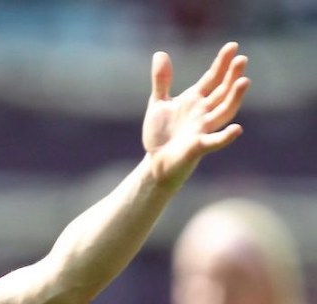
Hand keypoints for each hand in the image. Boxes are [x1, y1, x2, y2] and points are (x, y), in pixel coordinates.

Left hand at [142, 42, 249, 188]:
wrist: (155, 162)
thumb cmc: (160, 133)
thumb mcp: (158, 102)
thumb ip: (162, 80)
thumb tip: (160, 53)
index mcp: (195, 100)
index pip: (212, 78)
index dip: (222, 63)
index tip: (232, 46)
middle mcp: (203, 113)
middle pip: (222, 92)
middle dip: (231, 76)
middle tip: (242, 59)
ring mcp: (203, 129)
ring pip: (224, 112)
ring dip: (234, 98)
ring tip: (244, 81)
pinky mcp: (198, 147)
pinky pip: (214, 142)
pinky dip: (225, 137)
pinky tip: (237, 130)